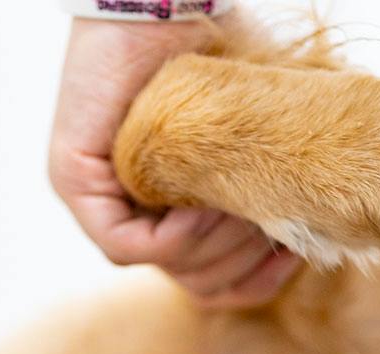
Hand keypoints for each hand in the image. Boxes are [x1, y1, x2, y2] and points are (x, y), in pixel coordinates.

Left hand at [49, 17, 302, 308]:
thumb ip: (269, 189)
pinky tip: (200, 207)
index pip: (209, 275)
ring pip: (164, 266)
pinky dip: (171, 238)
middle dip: (241, 262)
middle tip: (274, 226)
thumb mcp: (257, 133)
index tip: (292, 260)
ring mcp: (102, 197)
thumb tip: (305, 250)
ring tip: (243, 207)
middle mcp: (138, 206)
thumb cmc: (222, 47)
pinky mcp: (75, 180)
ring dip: (213, 246)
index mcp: (179, 201)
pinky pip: (125, 244)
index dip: (253, 279)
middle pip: (194, 278)